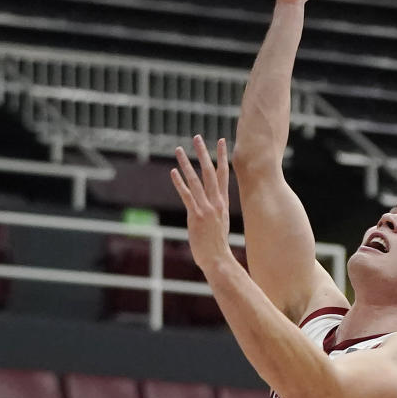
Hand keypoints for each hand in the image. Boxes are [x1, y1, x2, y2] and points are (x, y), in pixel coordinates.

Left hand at [171, 135, 232, 274]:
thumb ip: (214, 214)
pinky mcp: (196, 215)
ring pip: (196, 180)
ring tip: (179, 149)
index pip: (223, 175)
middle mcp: (216, 203)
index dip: (222, 157)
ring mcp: (206, 208)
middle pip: (210, 172)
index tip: (221, 142)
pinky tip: (173, 171)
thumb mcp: (219, 225)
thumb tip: (209, 211)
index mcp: (223, 203)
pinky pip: (187, 195)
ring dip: (187, 163)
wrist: (219, 260)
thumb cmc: (217, 247)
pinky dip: (179, 183)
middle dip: (204, 153)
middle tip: (198, 137)